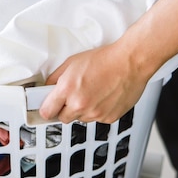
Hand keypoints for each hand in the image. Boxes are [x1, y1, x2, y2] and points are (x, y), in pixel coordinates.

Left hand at [39, 43, 154, 123]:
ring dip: (83, 110)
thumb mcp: (72, 62)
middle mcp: (80, 104)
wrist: (130, 62)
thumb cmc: (105, 59)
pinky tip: (103, 96)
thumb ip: (56, 78)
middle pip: (62, 118)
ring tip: (93, 92)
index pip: (47, 112)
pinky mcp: (108, 118)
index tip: (48, 107)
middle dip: (65, 109)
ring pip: (81, 119)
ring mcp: (95, 113)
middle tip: (73, 96)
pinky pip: (97, 119)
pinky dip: (98, 111)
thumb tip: (47, 88)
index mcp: (68, 89)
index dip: (47, 109)